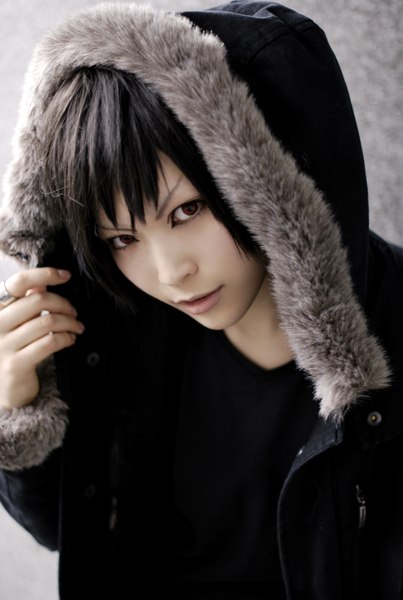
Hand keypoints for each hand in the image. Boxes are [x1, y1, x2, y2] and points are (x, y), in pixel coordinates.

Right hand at [0, 267, 84, 409]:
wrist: (4, 388)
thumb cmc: (15, 349)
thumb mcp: (17, 324)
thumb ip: (27, 303)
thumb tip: (43, 284)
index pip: (19, 282)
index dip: (45, 274)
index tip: (66, 276)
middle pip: (38, 300)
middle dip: (63, 304)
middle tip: (74, 313)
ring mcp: (4, 345)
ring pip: (47, 322)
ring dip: (70, 323)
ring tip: (77, 327)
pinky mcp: (15, 364)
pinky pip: (49, 343)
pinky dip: (66, 338)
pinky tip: (70, 339)